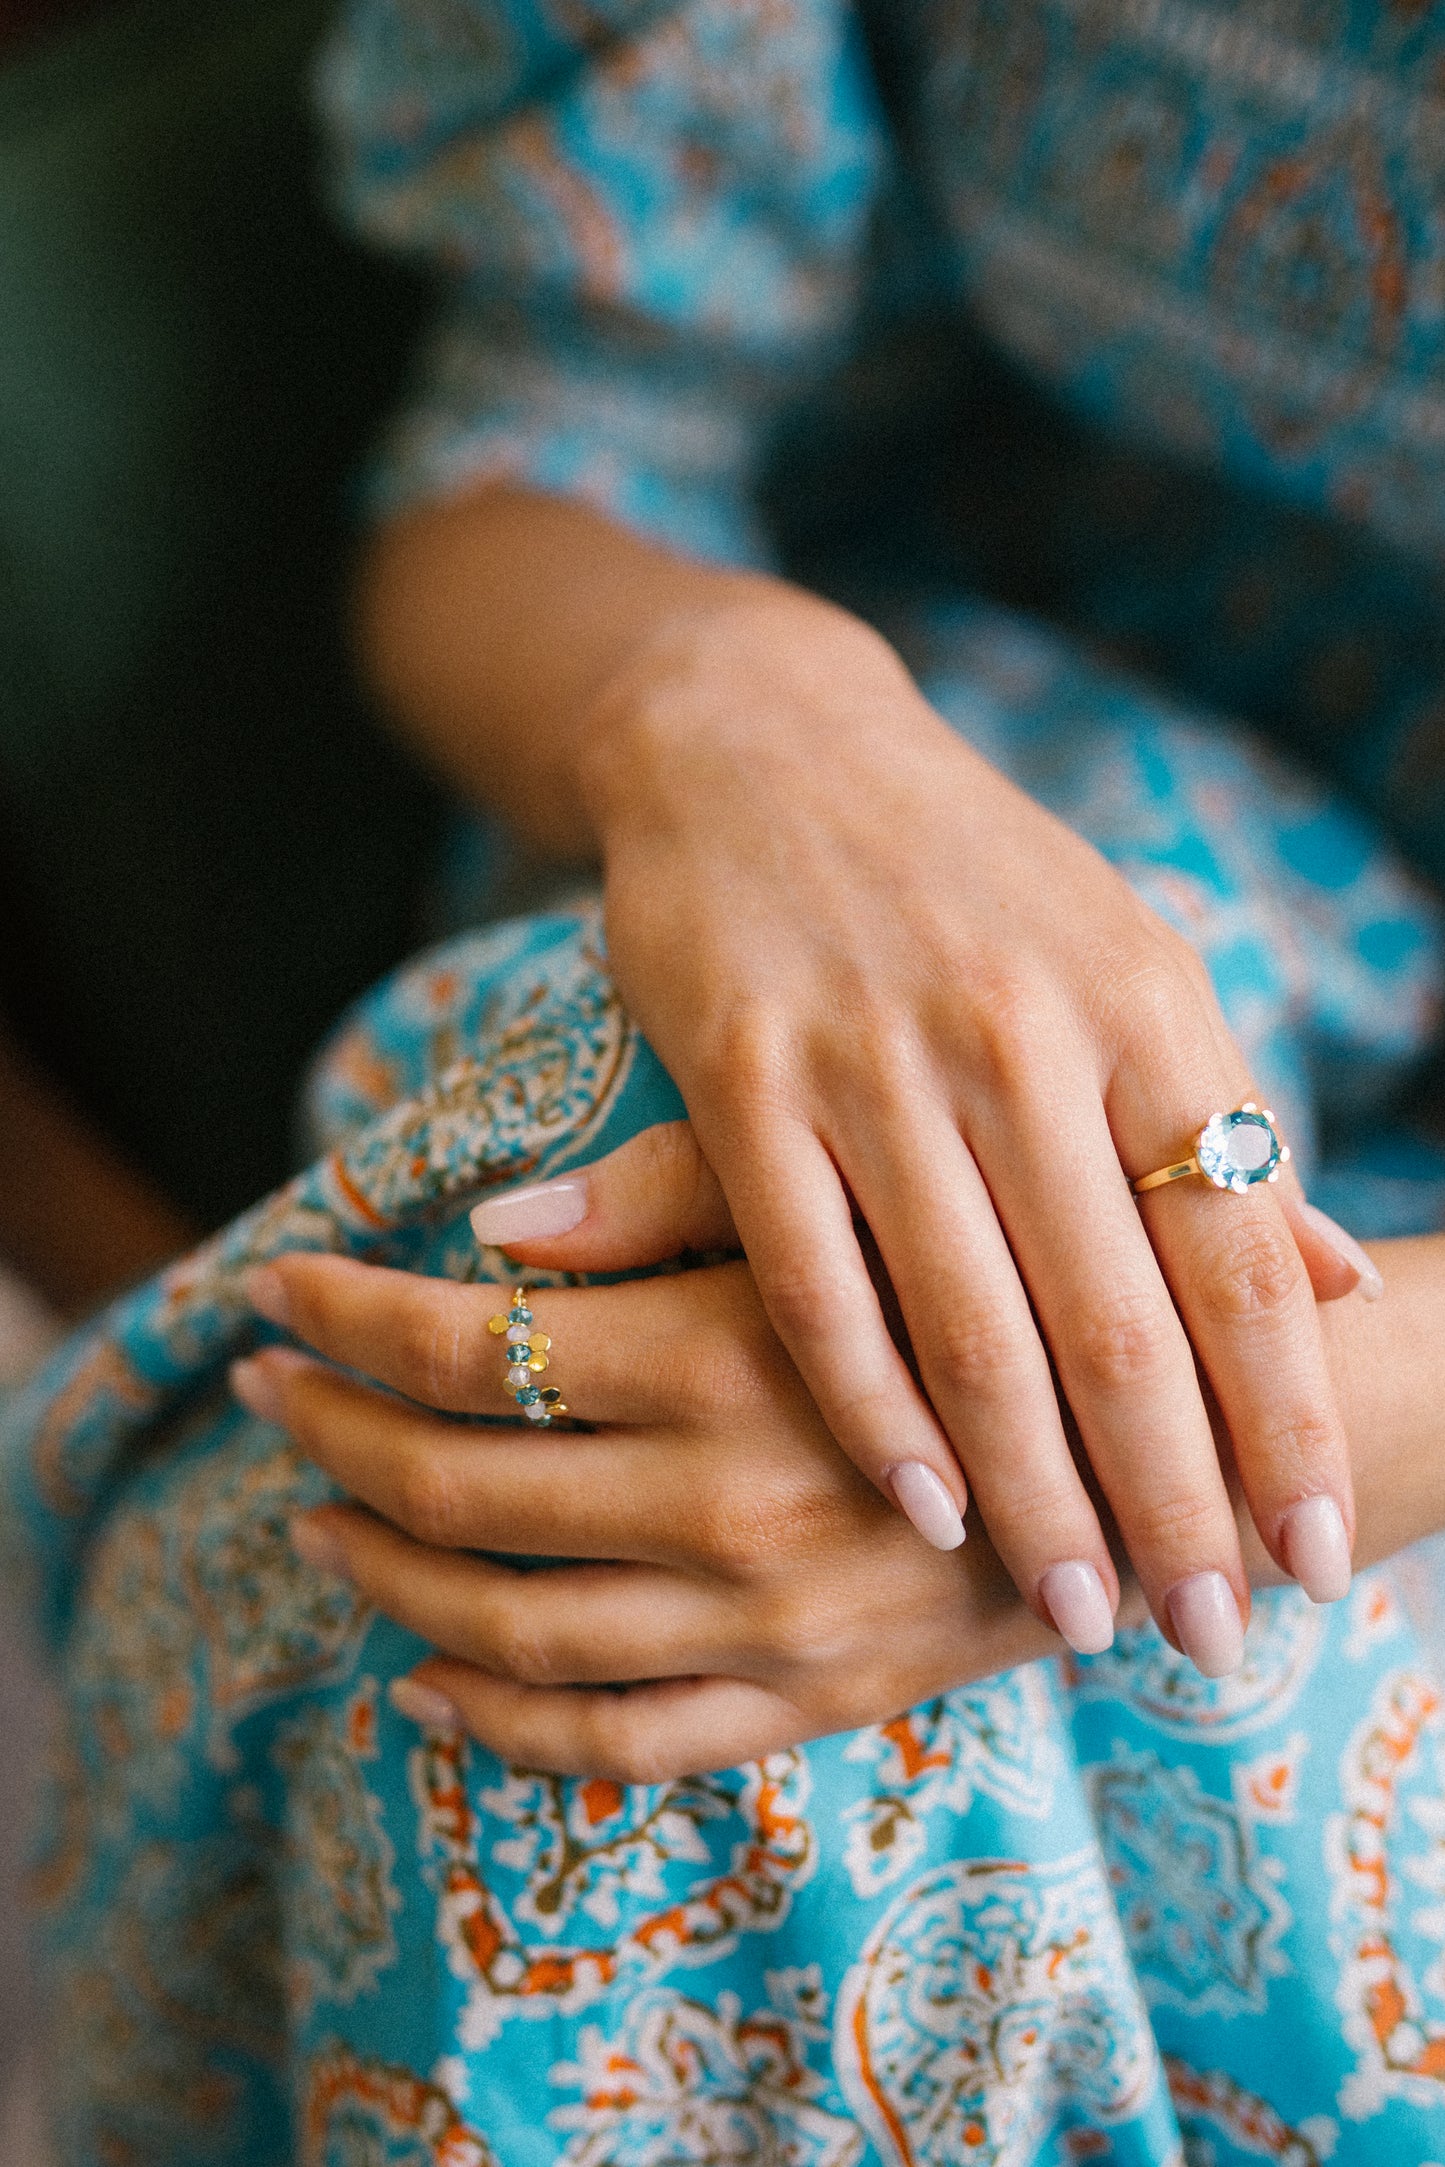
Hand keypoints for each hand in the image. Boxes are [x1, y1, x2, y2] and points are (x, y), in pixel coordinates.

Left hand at [234, 1153, 1056, 1779]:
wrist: (1158, 1446)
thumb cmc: (987, 1289)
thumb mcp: (843, 1212)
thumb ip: (670, 1205)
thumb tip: (492, 1227)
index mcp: (728, 1360)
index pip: (466, 1348)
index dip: (346, 1318)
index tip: (275, 1284)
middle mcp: (729, 1505)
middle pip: (455, 1487)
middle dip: (329, 1428)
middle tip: (264, 1384)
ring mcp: (764, 1625)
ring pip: (505, 1622)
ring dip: (381, 1570)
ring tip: (315, 1513)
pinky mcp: (805, 1704)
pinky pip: (614, 1743)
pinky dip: (498, 1722)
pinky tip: (423, 1678)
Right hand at [574, 592, 1367, 1669]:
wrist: (762, 746)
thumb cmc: (969, 882)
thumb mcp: (1127, 966)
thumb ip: (1220, 1127)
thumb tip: (1345, 1281)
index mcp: (1144, 1007)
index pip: (1241, 1258)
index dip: (1287, 1426)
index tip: (1312, 1563)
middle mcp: (1022, 1037)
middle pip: (1120, 1323)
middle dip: (1174, 1504)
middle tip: (1203, 1643)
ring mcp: (875, 1060)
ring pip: (974, 1325)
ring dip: (1035, 1494)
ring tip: (1073, 1616)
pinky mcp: (740, 1081)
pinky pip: (813, 1283)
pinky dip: (872, 1407)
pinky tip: (918, 1501)